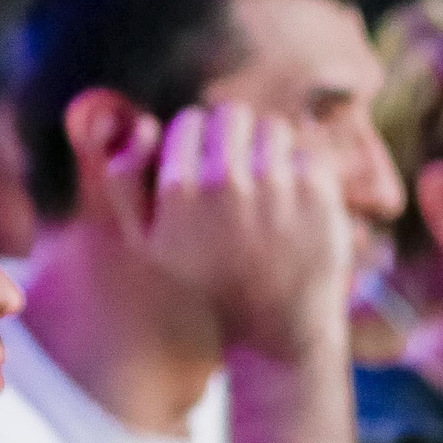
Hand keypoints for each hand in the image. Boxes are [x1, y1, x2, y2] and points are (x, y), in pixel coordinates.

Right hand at [105, 105, 349, 359]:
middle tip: (239, 173)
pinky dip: (303, 175)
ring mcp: (274, 186)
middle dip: (234, 138)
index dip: (196, 142)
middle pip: (232, 115)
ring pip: (273, 128)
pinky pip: (307, 153)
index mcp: (177, 192)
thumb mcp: (146, 244)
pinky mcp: (316, 193)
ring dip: (270, 152)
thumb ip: (125, 181)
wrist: (277, 328)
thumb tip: (144, 123)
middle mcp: (223, 184)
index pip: (189, 122)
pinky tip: (294, 209)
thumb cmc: (207, 281)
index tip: (204, 168)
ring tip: (268, 190)